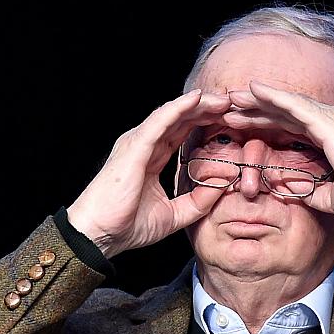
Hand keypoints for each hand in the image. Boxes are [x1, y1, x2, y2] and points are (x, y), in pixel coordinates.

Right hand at [67, 89, 231, 257]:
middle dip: (206, 109)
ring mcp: (137, 143)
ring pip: (172, 114)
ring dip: (198, 104)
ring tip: (223, 98)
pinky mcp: (134, 147)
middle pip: (180, 119)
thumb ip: (198, 201)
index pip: (182, 133)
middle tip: (233, 104)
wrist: (99, 235)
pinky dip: (179, 108)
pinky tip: (198, 99)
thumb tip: (222, 186)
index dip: (205, 124)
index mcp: (151, 159)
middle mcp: (143, 146)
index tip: (230, 120)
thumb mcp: (174, 215)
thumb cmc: (127, 226)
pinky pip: (160, 121)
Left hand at [225, 81, 333, 222]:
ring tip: (232, 97)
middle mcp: (331, 122)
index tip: (241, 124)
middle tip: (229, 106)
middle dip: (256, 109)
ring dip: (258, 100)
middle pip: (285, 112)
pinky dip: (273, 96)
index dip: (265, 123)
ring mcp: (330, 119)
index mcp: (331, 137)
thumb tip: (289, 190)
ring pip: (286, 105)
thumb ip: (308, 190)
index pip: (291, 126)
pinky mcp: (328, 122)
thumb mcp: (328, 197)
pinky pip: (295, 105)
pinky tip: (253, 90)